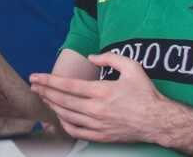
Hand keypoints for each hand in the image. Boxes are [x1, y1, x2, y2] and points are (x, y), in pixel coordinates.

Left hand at [29, 52, 167, 143]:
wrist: (158, 121)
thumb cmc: (146, 94)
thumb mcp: (132, 67)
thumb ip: (110, 58)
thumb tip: (91, 56)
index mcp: (102, 91)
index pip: (67, 85)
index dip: (48, 80)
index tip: (36, 77)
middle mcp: (96, 109)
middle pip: (62, 101)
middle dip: (44, 92)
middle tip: (33, 86)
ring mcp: (98, 124)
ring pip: (67, 116)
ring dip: (52, 106)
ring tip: (44, 97)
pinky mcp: (101, 136)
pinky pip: (76, 132)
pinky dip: (64, 124)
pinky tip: (60, 116)